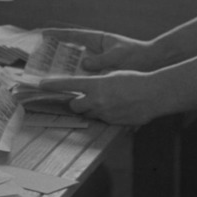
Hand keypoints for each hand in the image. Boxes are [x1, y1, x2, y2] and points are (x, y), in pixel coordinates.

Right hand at [38, 26, 159, 73]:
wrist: (153, 63)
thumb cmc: (137, 55)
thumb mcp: (118, 56)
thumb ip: (101, 60)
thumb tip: (84, 64)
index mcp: (98, 40)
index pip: (74, 35)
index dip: (57, 34)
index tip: (42, 34)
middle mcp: (95, 49)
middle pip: (71, 50)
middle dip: (57, 53)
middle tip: (41, 57)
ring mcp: (98, 61)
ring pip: (76, 64)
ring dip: (65, 69)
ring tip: (49, 74)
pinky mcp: (101, 72)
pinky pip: (84, 75)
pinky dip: (76, 79)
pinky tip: (68, 87)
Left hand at [38, 71, 160, 126]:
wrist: (154, 93)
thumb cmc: (136, 79)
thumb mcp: (113, 74)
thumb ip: (98, 82)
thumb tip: (90, 88)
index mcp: (95, 84)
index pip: (68, 84)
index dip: (52, 85)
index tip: (41, 85)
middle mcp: (97, 99)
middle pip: (75, 105)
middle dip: (75, 103)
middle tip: (80, 98)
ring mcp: (105, 113)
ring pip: (89, 113)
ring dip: (91, 109)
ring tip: (104, 102)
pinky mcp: (113, 122)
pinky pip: (103, 119)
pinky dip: (105, 114)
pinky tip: (117, 108)